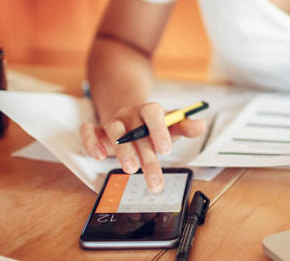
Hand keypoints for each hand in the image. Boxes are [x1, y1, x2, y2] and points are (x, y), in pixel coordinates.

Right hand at [79, 102, 205, 191]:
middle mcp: (130, 114)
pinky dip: (91, 142)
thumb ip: (184, 126)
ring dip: (122, 151)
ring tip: (131, 169)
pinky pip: (88, 131)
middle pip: (136, 131)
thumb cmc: (153, 125)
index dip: (159, 130)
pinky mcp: (97, 131)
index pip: (153, 113)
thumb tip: (201, 125)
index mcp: (149, 110)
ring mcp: (113, 121)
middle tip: (154, 179)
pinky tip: (99, 156)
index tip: (166, 150)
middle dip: (146, 157)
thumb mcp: (171, 125)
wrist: (131, 117)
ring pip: (114, 131)